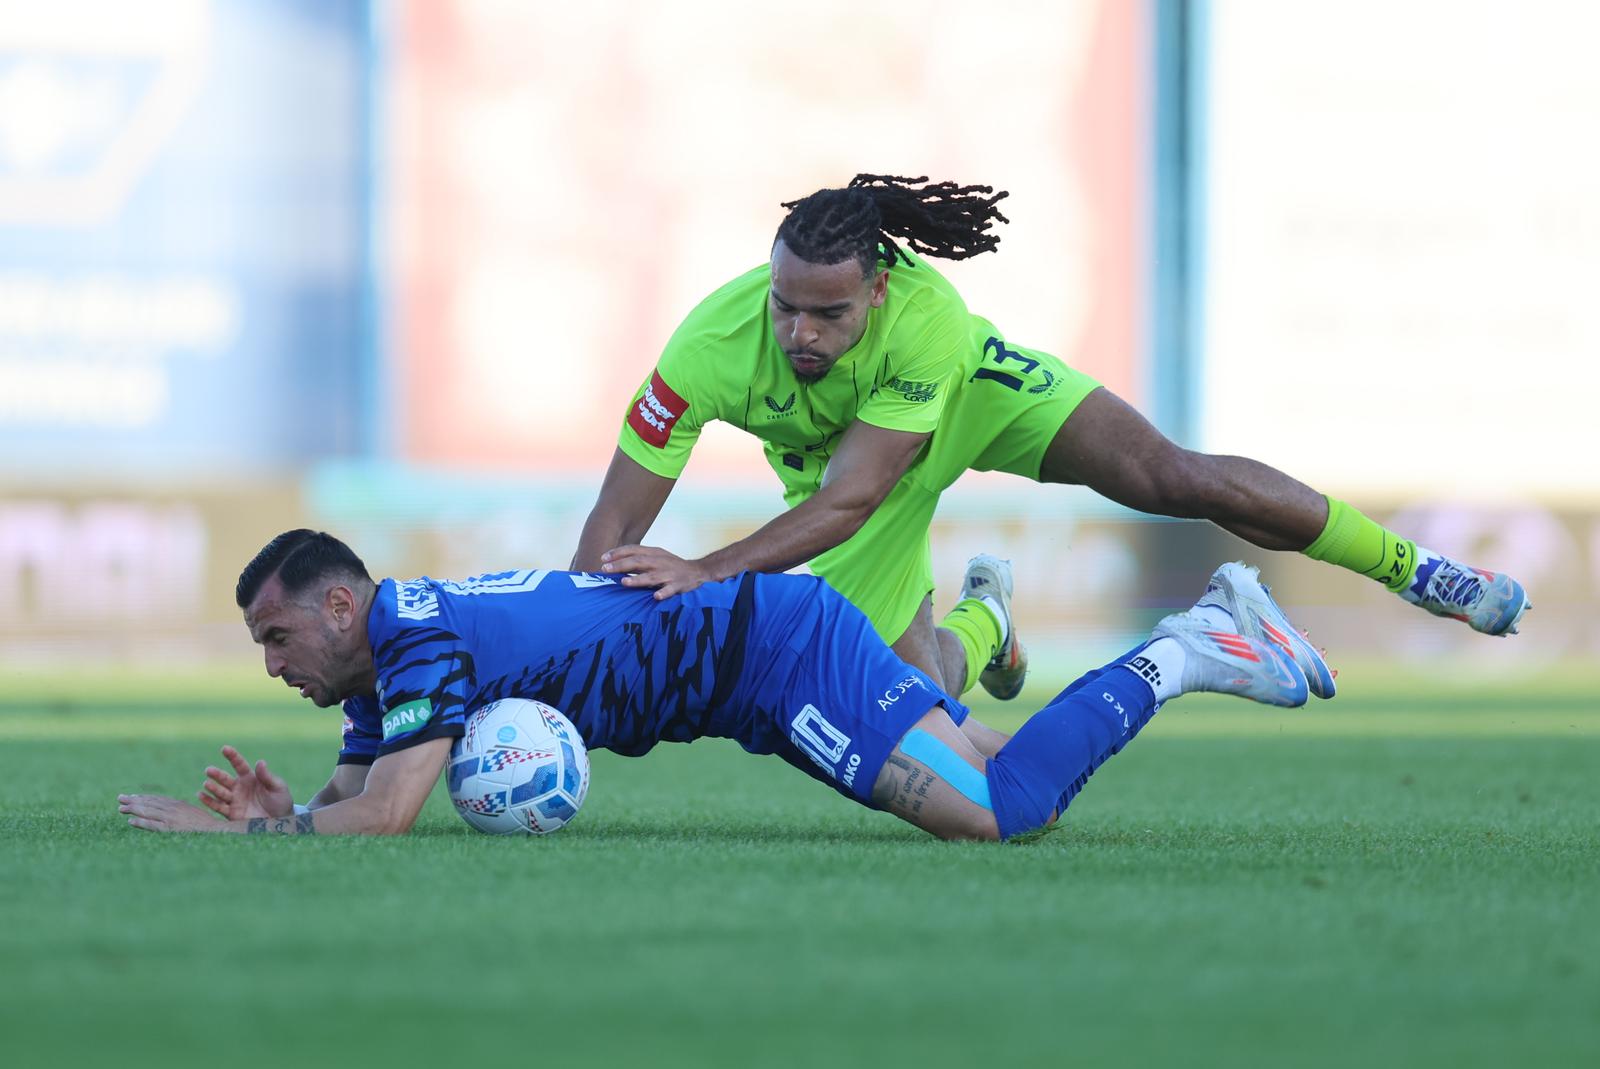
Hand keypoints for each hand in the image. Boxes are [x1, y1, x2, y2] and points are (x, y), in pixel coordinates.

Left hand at [119, 793, 225, 832]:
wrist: (216, 830)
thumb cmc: (207, 825)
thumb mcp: (193, 813)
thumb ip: (181, 810)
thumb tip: (170, 810)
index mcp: (178, 804)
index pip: (157, 799)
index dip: (143, 797)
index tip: (132, 796)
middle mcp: (173, 809)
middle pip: (149, 803)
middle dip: (133, 800)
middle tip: (120, 798)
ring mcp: (171, 818)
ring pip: (147, 811)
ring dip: (133, 809)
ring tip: (120, 808)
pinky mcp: (170, 829)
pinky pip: (152, 825)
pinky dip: (140, 822)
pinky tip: (130, 821)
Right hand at [198, 745, 293, 819]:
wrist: (280, 822)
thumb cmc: (281, 801)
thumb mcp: (278, 787)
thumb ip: (267, 776)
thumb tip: (260, 762)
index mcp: (251, 778)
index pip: (240, 765)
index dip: (232, 756)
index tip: (224, 748)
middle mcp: (240, 788)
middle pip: (225, 779)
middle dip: (217, 774)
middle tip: (209, 770)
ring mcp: (235, 800)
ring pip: (220, 792)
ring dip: (213, 788)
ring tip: (206, 783)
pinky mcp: (232, 814)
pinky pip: (218, 807)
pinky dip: (209, 802)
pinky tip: (200, 795)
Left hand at [600, 544, 714, 598]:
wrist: (697, 571)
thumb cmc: (671, 565)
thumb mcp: (655, 558)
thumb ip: (638, 561)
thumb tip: (614, 564)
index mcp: (654, 553)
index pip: (633, 550)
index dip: (618, 553)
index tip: (603, 558)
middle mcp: (660, 562)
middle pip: (638, 562)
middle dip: (621, 565)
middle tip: (605, 569)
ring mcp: (669, 574)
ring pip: (651, 576)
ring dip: (638, 579)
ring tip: (624, 582)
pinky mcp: (678, 585)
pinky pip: (670, 590)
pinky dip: (663, 592)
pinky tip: (656, 596)